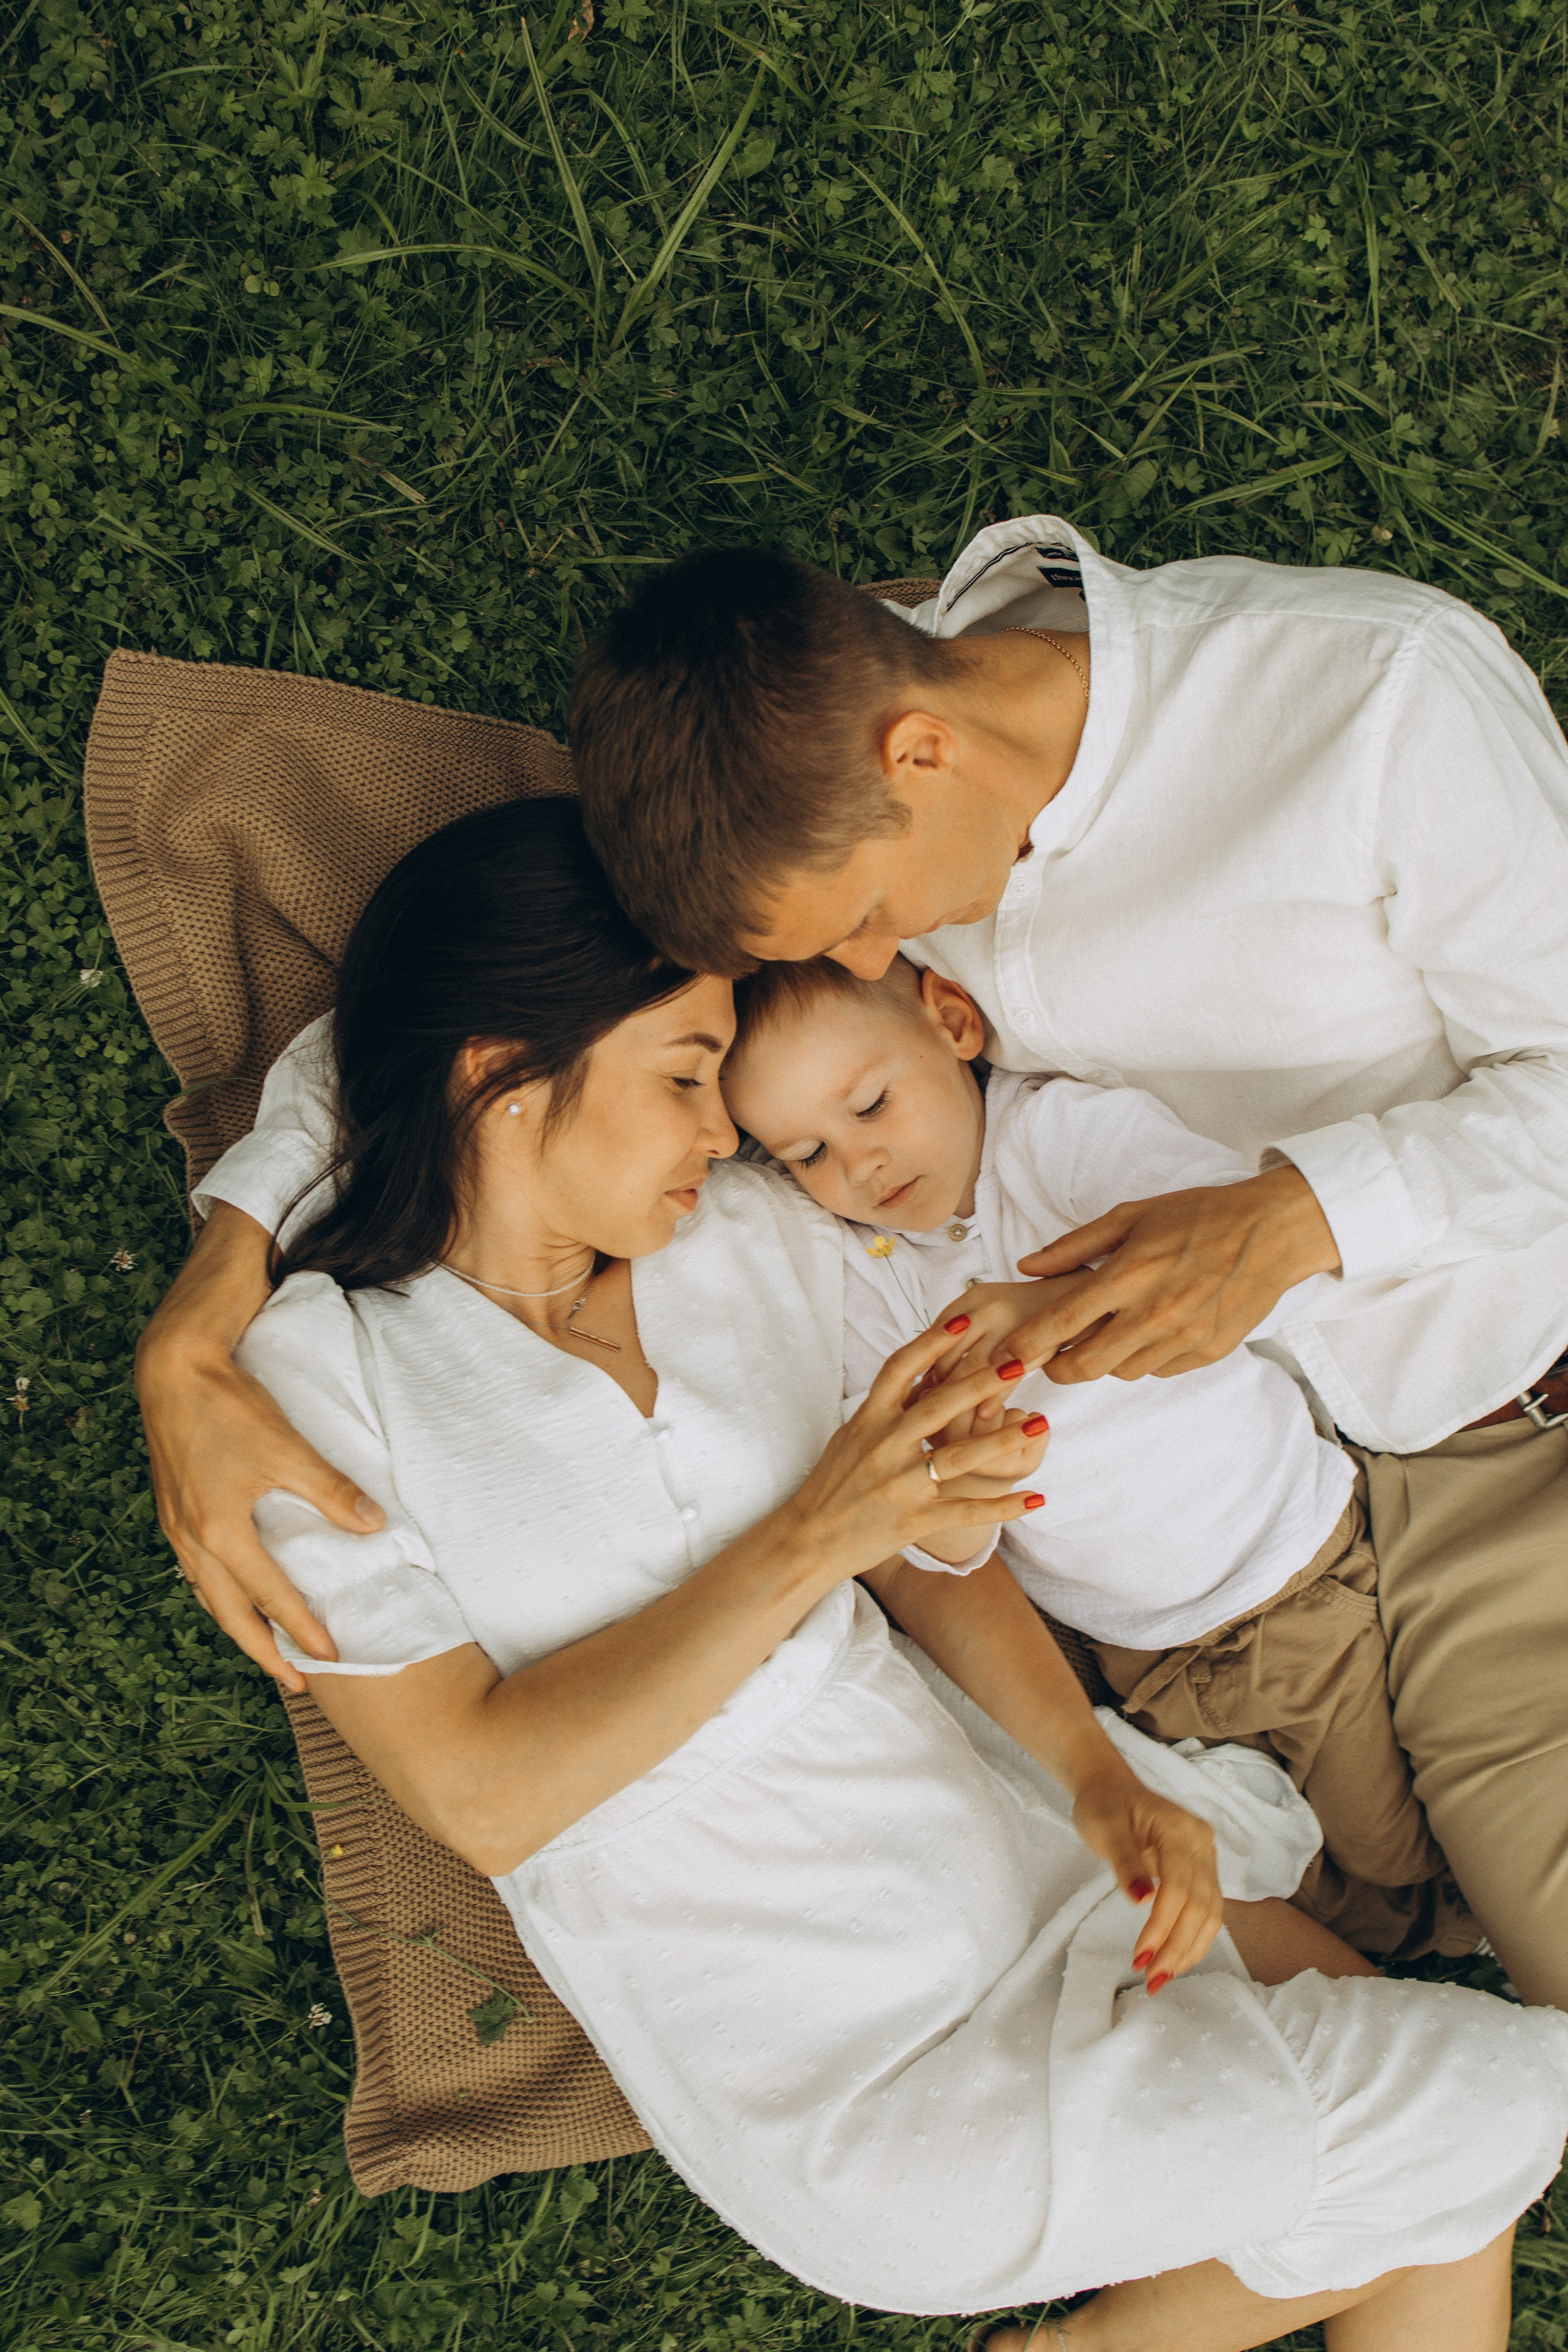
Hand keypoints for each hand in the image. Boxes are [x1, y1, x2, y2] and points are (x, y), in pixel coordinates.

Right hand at [136, 1204, 381, 1689]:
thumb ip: (330, 1491)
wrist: (173, 1366)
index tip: (332, 1657)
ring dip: (238, 1625)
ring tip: (265, 1645)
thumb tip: (374, 1525)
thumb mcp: (286, 1448)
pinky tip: (232, 1589)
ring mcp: (176, 1525)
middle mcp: (191, 1539)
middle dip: (263, 1651)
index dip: (302, 1629)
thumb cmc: (230, 1405)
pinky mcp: (173, 1506)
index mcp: (220, 1532)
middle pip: (229, 1614)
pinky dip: (218, 1592)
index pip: (269, 1597)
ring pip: (209, 1594)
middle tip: (297, 1681)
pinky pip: (197, 1569)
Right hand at [783, 1319, 1048, 1577]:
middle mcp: (884, 1447)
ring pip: (959, 1458)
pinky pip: (966, 1512)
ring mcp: (900, 1485)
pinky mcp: (914, 1520)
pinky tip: (1035, 1499)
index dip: (931, 1342)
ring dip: (1002, 1440)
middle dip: (980, 1383)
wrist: (809, 1539)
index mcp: (869, 1419)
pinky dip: (1002, 1506)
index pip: (900, 1368)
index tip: (964, 1321)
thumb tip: (920, 1376)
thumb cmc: (832, 1483)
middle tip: (1018, 1362)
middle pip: (938, 1406)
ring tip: (1039, 1423)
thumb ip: (886, 1408)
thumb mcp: (852, 1435)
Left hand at [914, 1280, 1102, 1426]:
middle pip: (948, 1358)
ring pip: (972, 1371)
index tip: (915, 1398)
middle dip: (936, 1394)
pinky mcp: (1037, 1342)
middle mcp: (987, 1307)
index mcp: (972, 1297)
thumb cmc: (1028, 1312)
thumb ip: (962, 1335)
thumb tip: (924, 1378)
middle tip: (928, 1421)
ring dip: (961, 1402)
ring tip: (952, 1428)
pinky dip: (992, 1401)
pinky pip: (1006, 1379)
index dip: (922, 1371)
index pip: (933, 1338)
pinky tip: (986, 1420)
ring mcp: (1013, 1324)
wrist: (1081, 1295)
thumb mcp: (991, 1310)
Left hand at [1005, 1167, 1340, 1383]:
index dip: (1026, 1346)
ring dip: (1104, 1360)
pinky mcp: (1208, 1353)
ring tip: (1109, 1331)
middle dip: (1059, 1367)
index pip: (1061, 1323)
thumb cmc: (1198, 1216)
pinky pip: (1158, 1370)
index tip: (1006, 1356)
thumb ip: (1074, 1246)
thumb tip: (1026, 1266)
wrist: (1271, 1231)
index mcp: (1128, 1275)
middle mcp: (1154, 1314)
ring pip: (1121, 1372)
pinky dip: (1143, 1358)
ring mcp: (1184, 1338)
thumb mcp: (1131, 1216)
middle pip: (1085, 1366)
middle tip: (1052, 1356)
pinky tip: (1149, 1331)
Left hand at [1070, 1761, 1223, 1988]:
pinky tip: (1174, 1960)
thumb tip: (1143, 1901)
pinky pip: (1206, 1910)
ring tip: (1161, 1978)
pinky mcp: (1202, 1872)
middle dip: (1177, 1947)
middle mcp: (1201, 1843)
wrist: (1110, 1788)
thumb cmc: (1103, 1806)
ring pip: (1211, 1913)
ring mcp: (1205, 1858)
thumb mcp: (1104, 1828)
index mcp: (1179, 1829)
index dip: (1162, 1925)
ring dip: (1188, 1950)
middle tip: (1151, 1980)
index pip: (1179, 1887)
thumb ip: (1125, 1863)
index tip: (1139, 1957)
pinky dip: (1193, 1939)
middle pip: (1201, 1905)